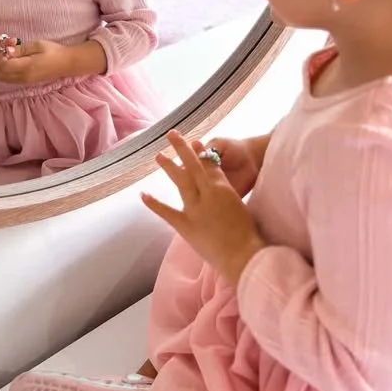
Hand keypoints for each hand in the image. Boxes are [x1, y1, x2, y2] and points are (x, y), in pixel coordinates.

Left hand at [0, 40, 71, 84]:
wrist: (67, 63)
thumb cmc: (54, 51)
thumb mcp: (37, 45)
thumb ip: (20, 49)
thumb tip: (6, 51)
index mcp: (26, 67)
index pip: (3, 64)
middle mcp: (23, 77)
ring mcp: (24, 81)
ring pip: (2, 78)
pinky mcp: (26, 81)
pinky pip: (8, 78)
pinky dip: (1, 71)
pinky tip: (4, 61)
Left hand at [143, 131, 266, 285]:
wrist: (243, 255)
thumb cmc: (248, 235)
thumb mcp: (241, 208)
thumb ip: (228, 199)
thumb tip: (220, 197)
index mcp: (224, 187)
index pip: (210, 164)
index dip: (201, 152)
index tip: (194, 143)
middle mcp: (208, 193)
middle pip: (193, 165)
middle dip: (182, 149)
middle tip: (172, 135)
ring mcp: (195, 208)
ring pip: (180, 181)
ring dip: (169, 167)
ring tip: (158, 155)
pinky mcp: (185, 225)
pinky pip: (167, 212)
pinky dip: (154, 204)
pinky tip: (143, 195)